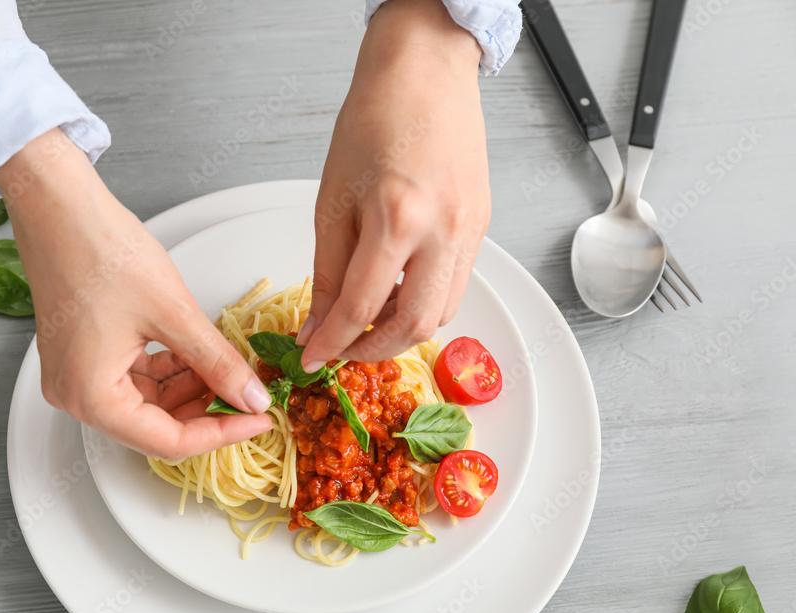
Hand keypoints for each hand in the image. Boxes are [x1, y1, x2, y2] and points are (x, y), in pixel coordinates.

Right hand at [0, 129, 271, 458]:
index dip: (221, 434)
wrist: (59, 205)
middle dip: (206, 410)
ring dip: (191, 388)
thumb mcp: (174, 313)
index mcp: (90, 397)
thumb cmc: (101, 250)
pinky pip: (134, 378)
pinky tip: (198, 353)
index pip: (167, 442)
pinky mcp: (83, 355)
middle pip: (156, 426)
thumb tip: (251, 398)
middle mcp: (75, 396)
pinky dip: (170, 370)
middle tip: (250, 394)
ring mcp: (76, 376)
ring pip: (148, 403)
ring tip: (229, 368)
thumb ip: (217, 362)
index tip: (257, 418)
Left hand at [298, 0, 490, 370]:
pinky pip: (457, 283)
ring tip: (369, 318)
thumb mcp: (333, 200)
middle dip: (374, 349)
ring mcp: (472, 229)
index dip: (331, 342)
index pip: (360, 306)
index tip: (313, 357)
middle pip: (415, 325)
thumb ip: (326, 271)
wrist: (424, 73)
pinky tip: (397, 290)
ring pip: (443, 311)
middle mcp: (444, 229)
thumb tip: (319, 323)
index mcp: (398, 218)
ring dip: (403, 329)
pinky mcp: (483, 225)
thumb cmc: (374, 119)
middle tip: (344, 348)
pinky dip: (425, 300)